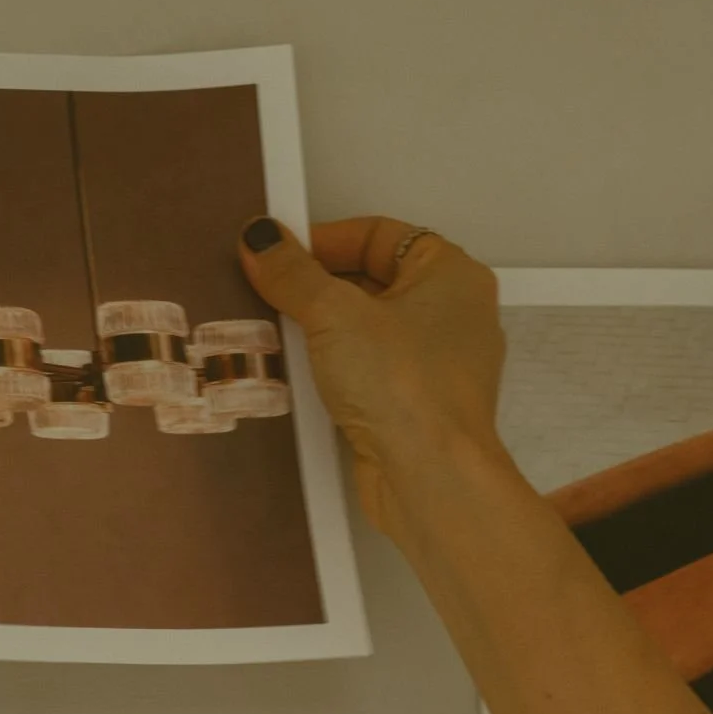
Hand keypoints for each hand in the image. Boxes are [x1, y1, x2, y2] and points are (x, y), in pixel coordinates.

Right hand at [238, 216, 507, 534]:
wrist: (430, 477)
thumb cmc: (406, 387)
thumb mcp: (334, 315)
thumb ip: (293, 274)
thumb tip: (261, 240)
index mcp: (450, 275)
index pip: (379, 236)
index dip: (325, 240)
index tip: (279, 253)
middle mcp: (451, 316)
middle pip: (369, 283)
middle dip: (316, 289)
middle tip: (269, 294)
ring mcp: (435, 365)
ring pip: (365, 332)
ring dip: (320, 334)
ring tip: (277, 335)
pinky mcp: (413, 407)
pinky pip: (365, 374)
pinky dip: (332, 372)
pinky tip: (298, 379)